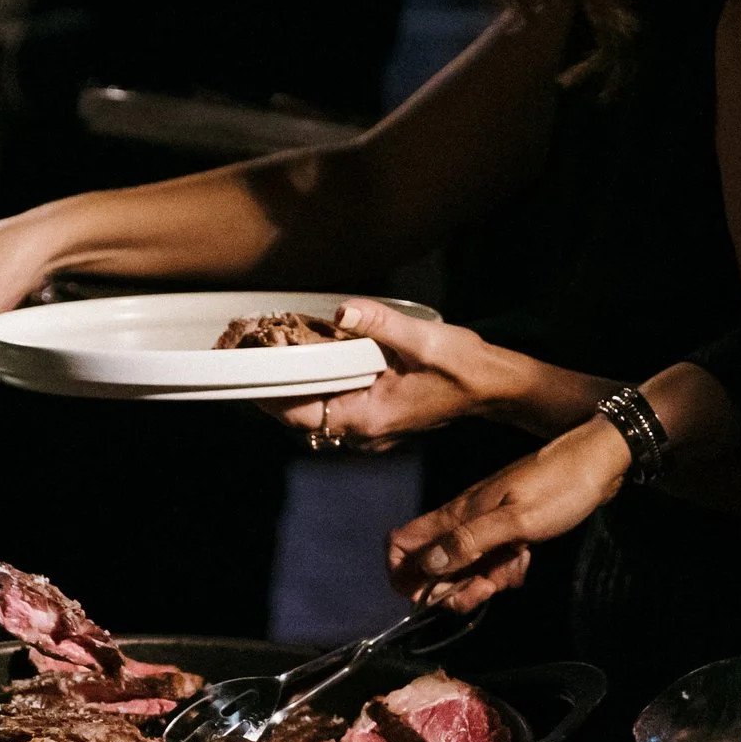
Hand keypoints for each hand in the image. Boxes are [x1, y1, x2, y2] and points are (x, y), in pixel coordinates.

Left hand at [259, 300, 527, 449]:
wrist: (494, 387)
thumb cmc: (464, 368)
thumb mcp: (423, 340)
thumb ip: (380, 324)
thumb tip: (343, 309)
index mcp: (369, 418)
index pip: (303, 415)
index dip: (271, 397)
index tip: (247, 375)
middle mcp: (365, 432)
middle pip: (305, 414)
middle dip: (279, 388)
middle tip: (254, 355)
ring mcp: (372, 429)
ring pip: (320, 412)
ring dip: (299, 387)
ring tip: (276, 355)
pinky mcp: (379, 419)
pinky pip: (338, 406)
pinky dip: (322, 387)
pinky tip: (314, 361)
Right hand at [388, 415, 632, 610]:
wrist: (598, 464)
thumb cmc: (560, 487)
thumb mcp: (516, 521)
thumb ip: (470, 542)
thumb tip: (428, 565)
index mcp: (459, 513)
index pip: (403, 542)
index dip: (404, 573)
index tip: (427, 596)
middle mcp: (464, 519)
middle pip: (433, 565)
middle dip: (451, 589)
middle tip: (483, 591)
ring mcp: (485, 525)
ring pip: (466, 567)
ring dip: (482, 581)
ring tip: (510, 573)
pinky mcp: (506, 530)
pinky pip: (492, 561)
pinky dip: (504, 570)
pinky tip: (523, 562)